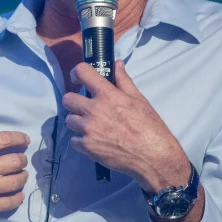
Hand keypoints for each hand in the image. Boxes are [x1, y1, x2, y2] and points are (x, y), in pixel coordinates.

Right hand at [0, 91, 29, 221]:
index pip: (3, 140)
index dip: (19, 137)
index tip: (25, 139)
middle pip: (13, 161)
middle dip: (22, 159)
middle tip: (22, 159)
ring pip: (13, 182)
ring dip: (22, 177)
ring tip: (21, 175)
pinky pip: (6, 204)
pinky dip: (16, 198)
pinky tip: (17, 195)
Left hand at [62, 61, 189, 192]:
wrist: (153, 157)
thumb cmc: (150, 127)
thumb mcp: (139, 100)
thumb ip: (124, 81)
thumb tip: (117, 64)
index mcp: (108, 95)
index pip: (82, 72)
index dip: (77, 72)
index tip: (79, 77)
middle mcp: (94, 110)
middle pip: (68, 99)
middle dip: (76, 101)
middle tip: (86, 107)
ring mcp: (88, 129)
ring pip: (69, 120)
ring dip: (78, 121)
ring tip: (92, 126)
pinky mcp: (87, 147)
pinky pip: (74, 140)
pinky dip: (82, 140)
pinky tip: (95, 141)